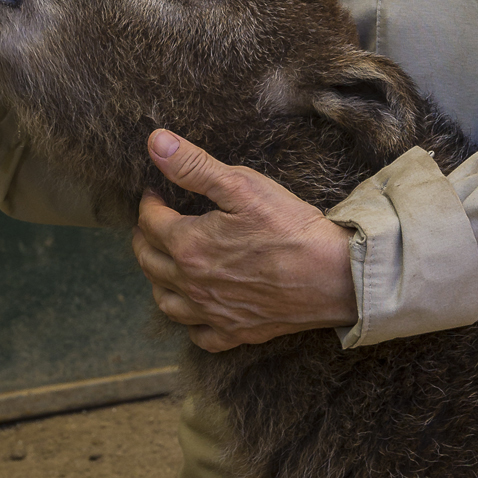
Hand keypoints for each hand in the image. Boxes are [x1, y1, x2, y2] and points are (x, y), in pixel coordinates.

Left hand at [131, 130, 356, 351]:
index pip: (150, 223)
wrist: (333, 275)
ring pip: (165, 301)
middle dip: (144, 239)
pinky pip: (200, 336)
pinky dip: (191, 324)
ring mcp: (213, 312)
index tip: (155, 193)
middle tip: (151, 225)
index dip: (149, 204)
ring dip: (157, 280)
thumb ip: (194, 166)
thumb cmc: (290, 228)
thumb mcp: (242, 185)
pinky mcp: (236, 331)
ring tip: (163, 263)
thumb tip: (155, 142)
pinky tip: (196, 310)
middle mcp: (192, 285)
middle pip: (149, 262)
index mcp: (188, 246)